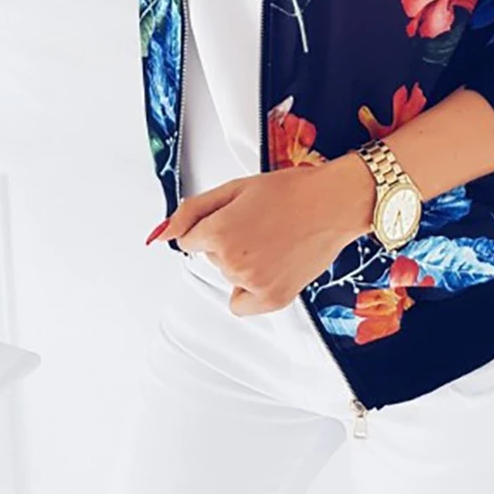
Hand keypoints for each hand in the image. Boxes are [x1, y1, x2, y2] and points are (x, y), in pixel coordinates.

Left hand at [147, 153, 375, 316]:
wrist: (333, 203)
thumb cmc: (291, 190)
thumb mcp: (235, 188)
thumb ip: (192, 211)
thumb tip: (160, 234)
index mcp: (218, 230)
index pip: (189, 239)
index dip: (212, 224)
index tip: (235, 216)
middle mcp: (231, 260)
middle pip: (210, 257)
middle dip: (227, 241)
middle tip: (260, 222)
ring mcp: (252, 282)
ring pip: (227, 276)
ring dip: (242, 263)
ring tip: (273, 239)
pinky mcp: (273, 299)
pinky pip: (241, 304)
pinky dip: (250, 291)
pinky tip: (270, 267)